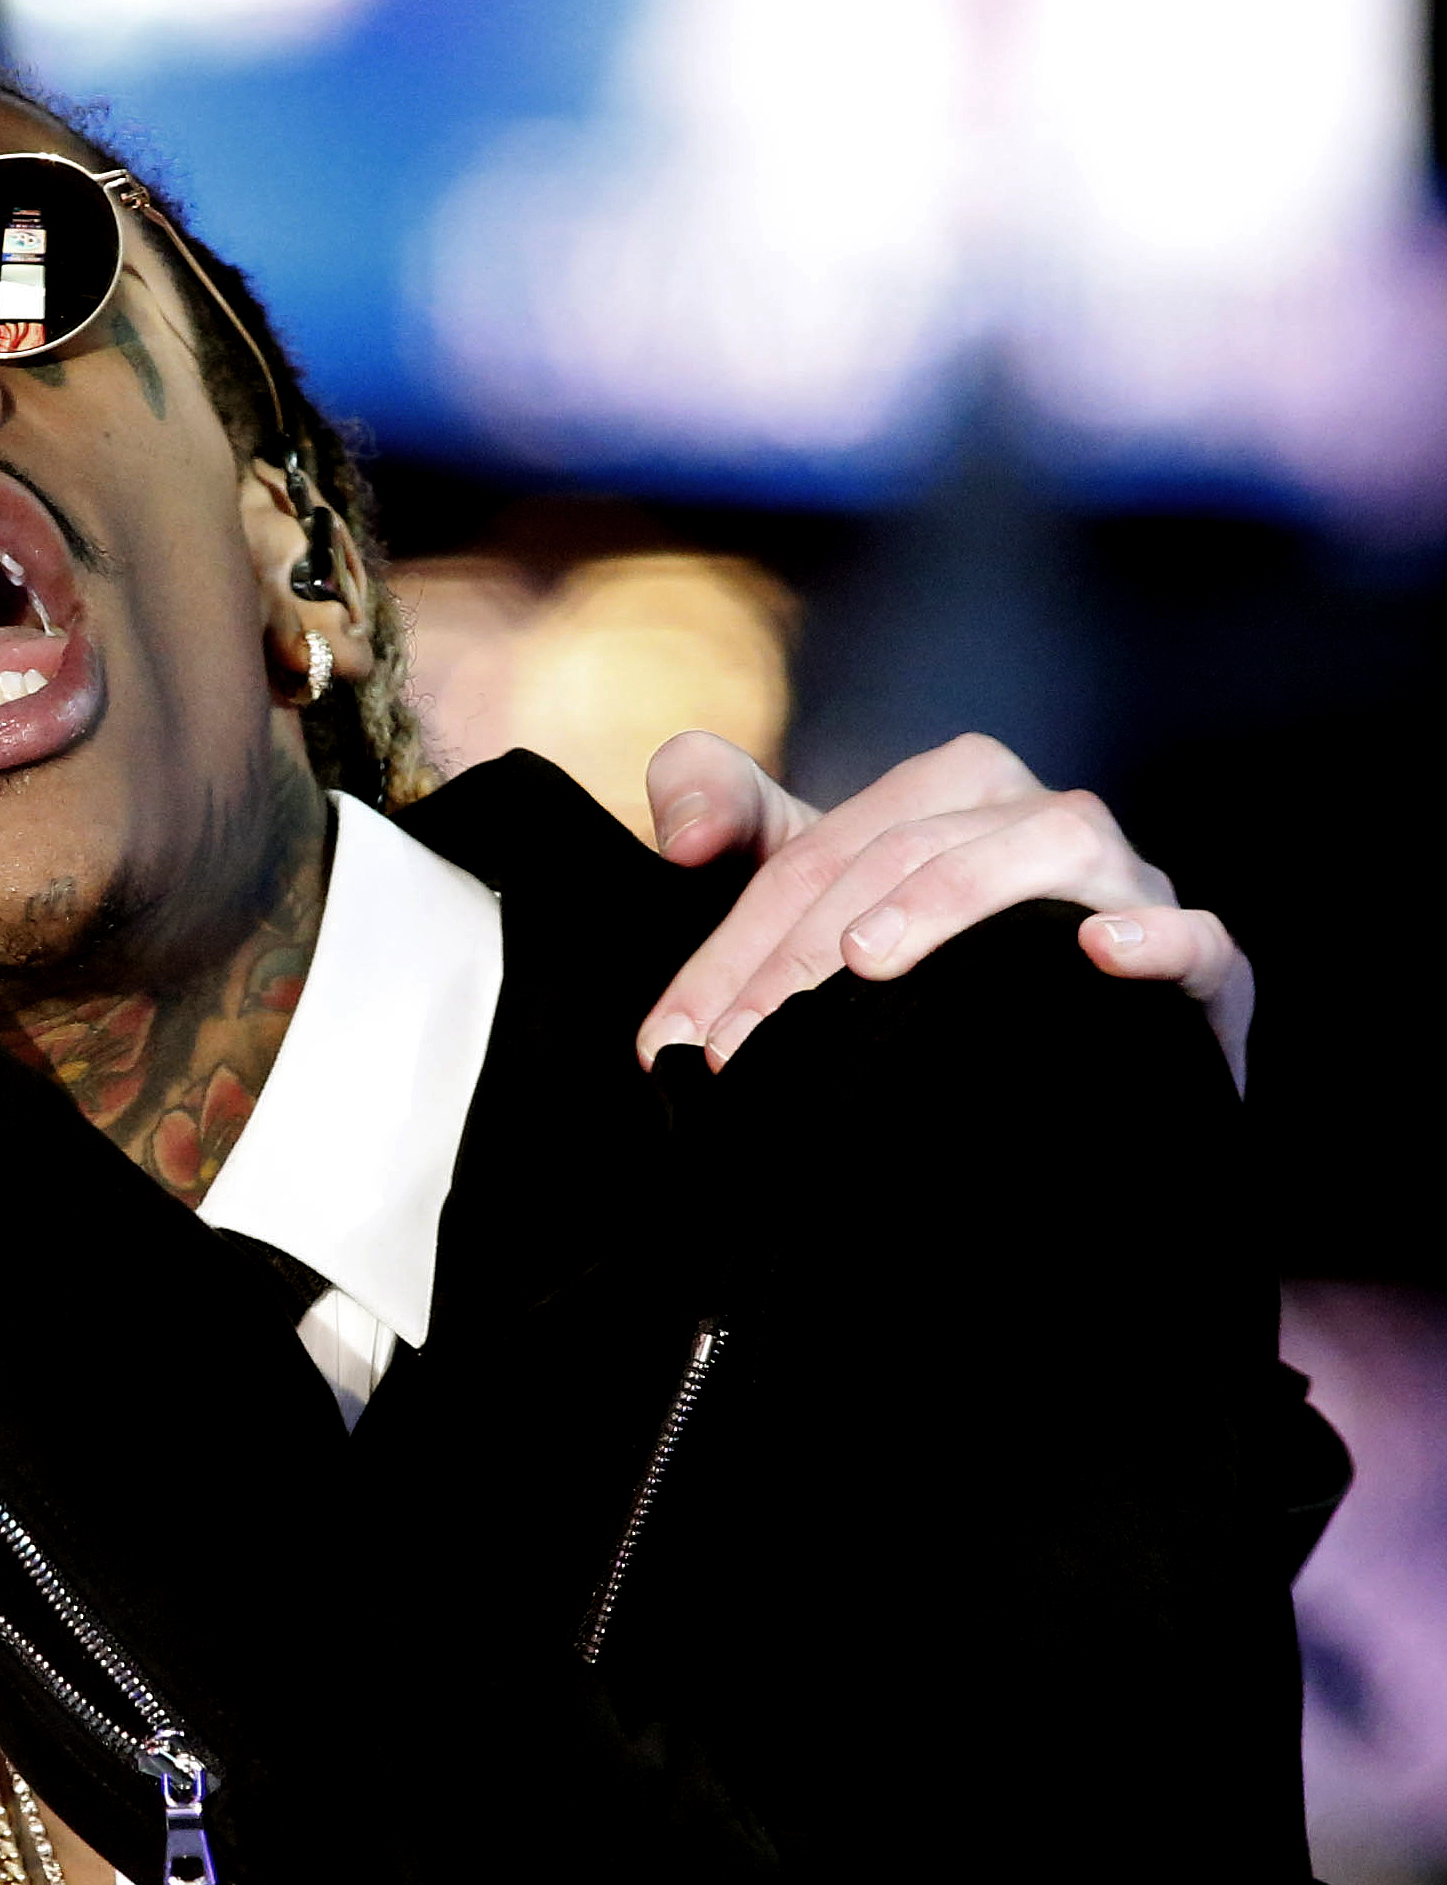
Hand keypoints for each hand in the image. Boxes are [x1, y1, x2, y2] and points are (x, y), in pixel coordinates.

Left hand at [636, 731, 1251, 1084]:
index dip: (739, 941)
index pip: (825, 847)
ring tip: (867, 958)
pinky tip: (1096, 952)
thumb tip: (681, 836)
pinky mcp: (1209, 980)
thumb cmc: (917, 975)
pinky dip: (1156, 938)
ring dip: (954, 894)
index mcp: (957, 790)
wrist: (1052, 1093)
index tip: (676, 1038)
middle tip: (741, 1041)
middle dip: (809, 943)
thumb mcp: (810, 892)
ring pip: (1054, 846)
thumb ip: (734, 820)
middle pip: (915, 846)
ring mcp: (1132, 890)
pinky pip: (1202, 941)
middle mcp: (1048, 822)